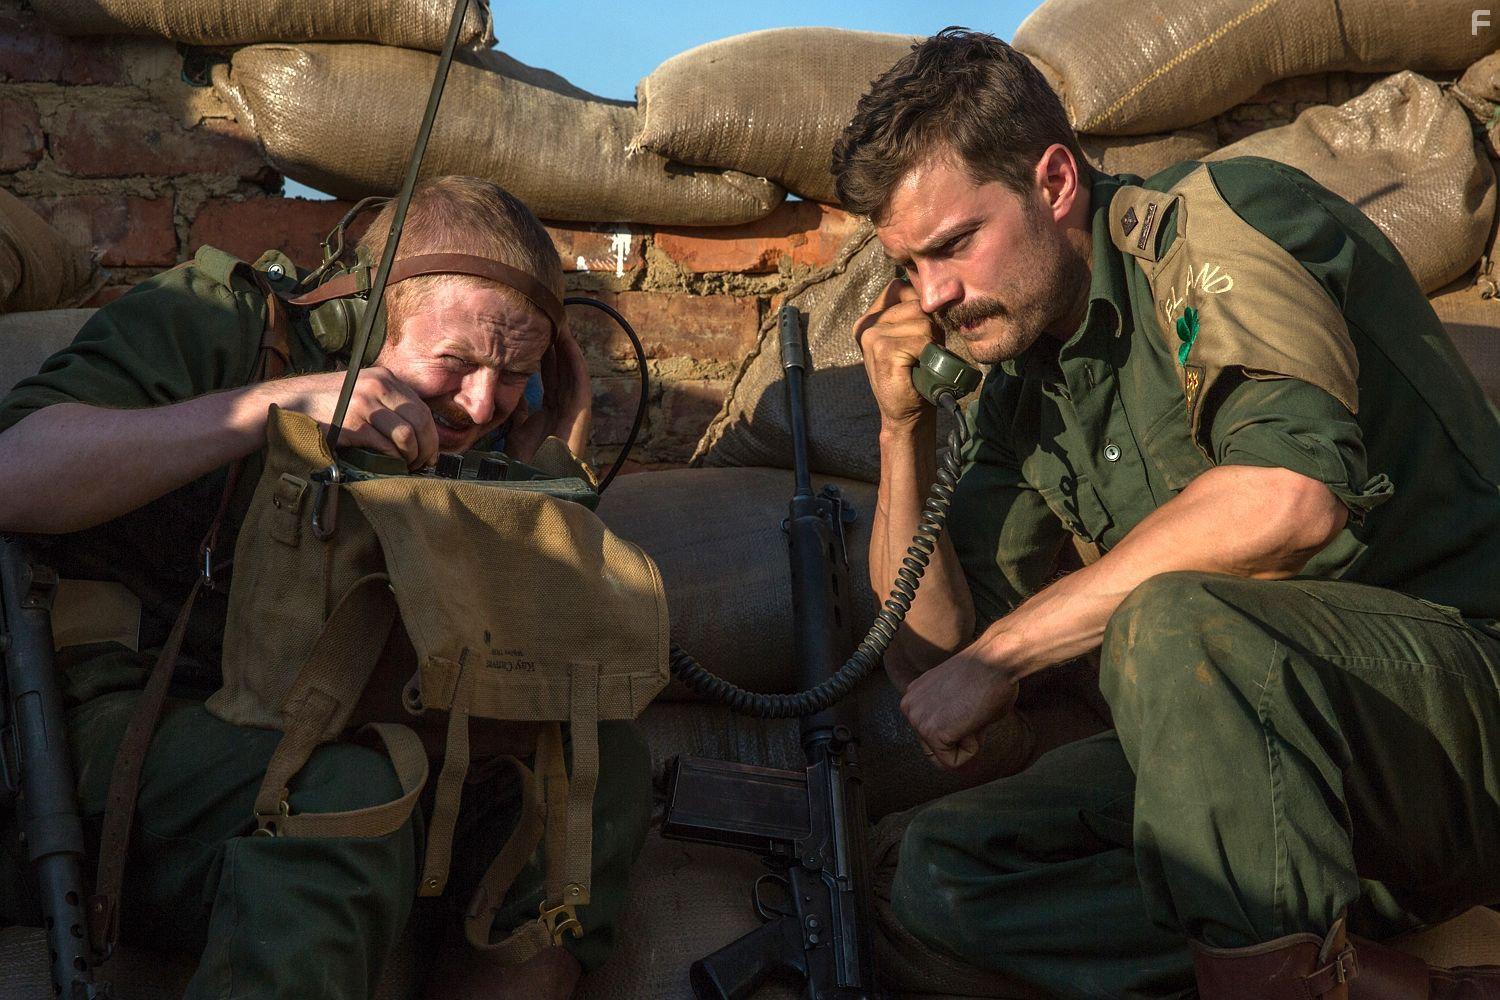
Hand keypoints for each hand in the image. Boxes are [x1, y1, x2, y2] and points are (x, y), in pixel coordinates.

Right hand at [274, 368, 438, 469]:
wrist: (290, 402)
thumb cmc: (327, 402)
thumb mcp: (361, 390)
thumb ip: (388, 403)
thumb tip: (418, 434)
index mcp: (384, 377)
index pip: (422, 408)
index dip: (431, 435)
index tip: (431, 452)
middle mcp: (378, 386)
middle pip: (421, 421)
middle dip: (426, 448)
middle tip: (422, 464)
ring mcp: (366, 403)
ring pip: (407, 435)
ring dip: (411, 456)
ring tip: (406, 466)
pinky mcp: (353, 423)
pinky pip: (385, 446)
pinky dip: (392, 460)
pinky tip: (389, 466)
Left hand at [506, 323, 592, 460]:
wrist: (537, 481)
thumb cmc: (524, 462)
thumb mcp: (514, 429)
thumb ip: (517, 409)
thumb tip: (509, 389)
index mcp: (548, 412)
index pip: (546, 378)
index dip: (541, 358)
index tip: (530, 338)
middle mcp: (562, 407)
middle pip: (559, 370)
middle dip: (553, 347)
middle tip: (544, 322)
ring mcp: (573, 408)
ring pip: (570, 370)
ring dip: (565, 348)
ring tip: (557, 324)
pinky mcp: (582, 410)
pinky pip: (580, 379)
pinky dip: (575, 360)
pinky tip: (567, 342)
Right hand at [854, 277, 941, 430]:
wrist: (906, 414)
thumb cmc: (913, 375)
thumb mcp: (909, 338)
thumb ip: (912, 313)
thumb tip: (934, 289)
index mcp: (869, 319)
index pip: (900, 288)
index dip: (920, 305)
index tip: (921, 331)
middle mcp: (867, 325)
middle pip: (916, 303)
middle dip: (929, 326)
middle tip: (923, 352)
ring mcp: (872, 336)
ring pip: (922, 322)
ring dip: (931, 342)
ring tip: (921, 360)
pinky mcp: (883, 350)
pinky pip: (921, 340)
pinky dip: (929, 354)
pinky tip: (918, 368)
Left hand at [900, 646, 1018, 769]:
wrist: (997, 660)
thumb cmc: (988, 674)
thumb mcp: (955, 696)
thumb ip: (946, 714)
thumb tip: (955, 737)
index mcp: (913, 696)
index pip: (931, 736)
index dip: (956, 730)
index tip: (968, 706)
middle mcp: (909, 707)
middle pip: (935, 750)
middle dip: (958, 739)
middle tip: (973, 710)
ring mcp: (918, 721)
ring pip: (946, 757)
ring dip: (967, 742)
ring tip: (973, 712)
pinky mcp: (932, 733)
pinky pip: (954, 762)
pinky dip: (972, 749)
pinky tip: (974, 720)